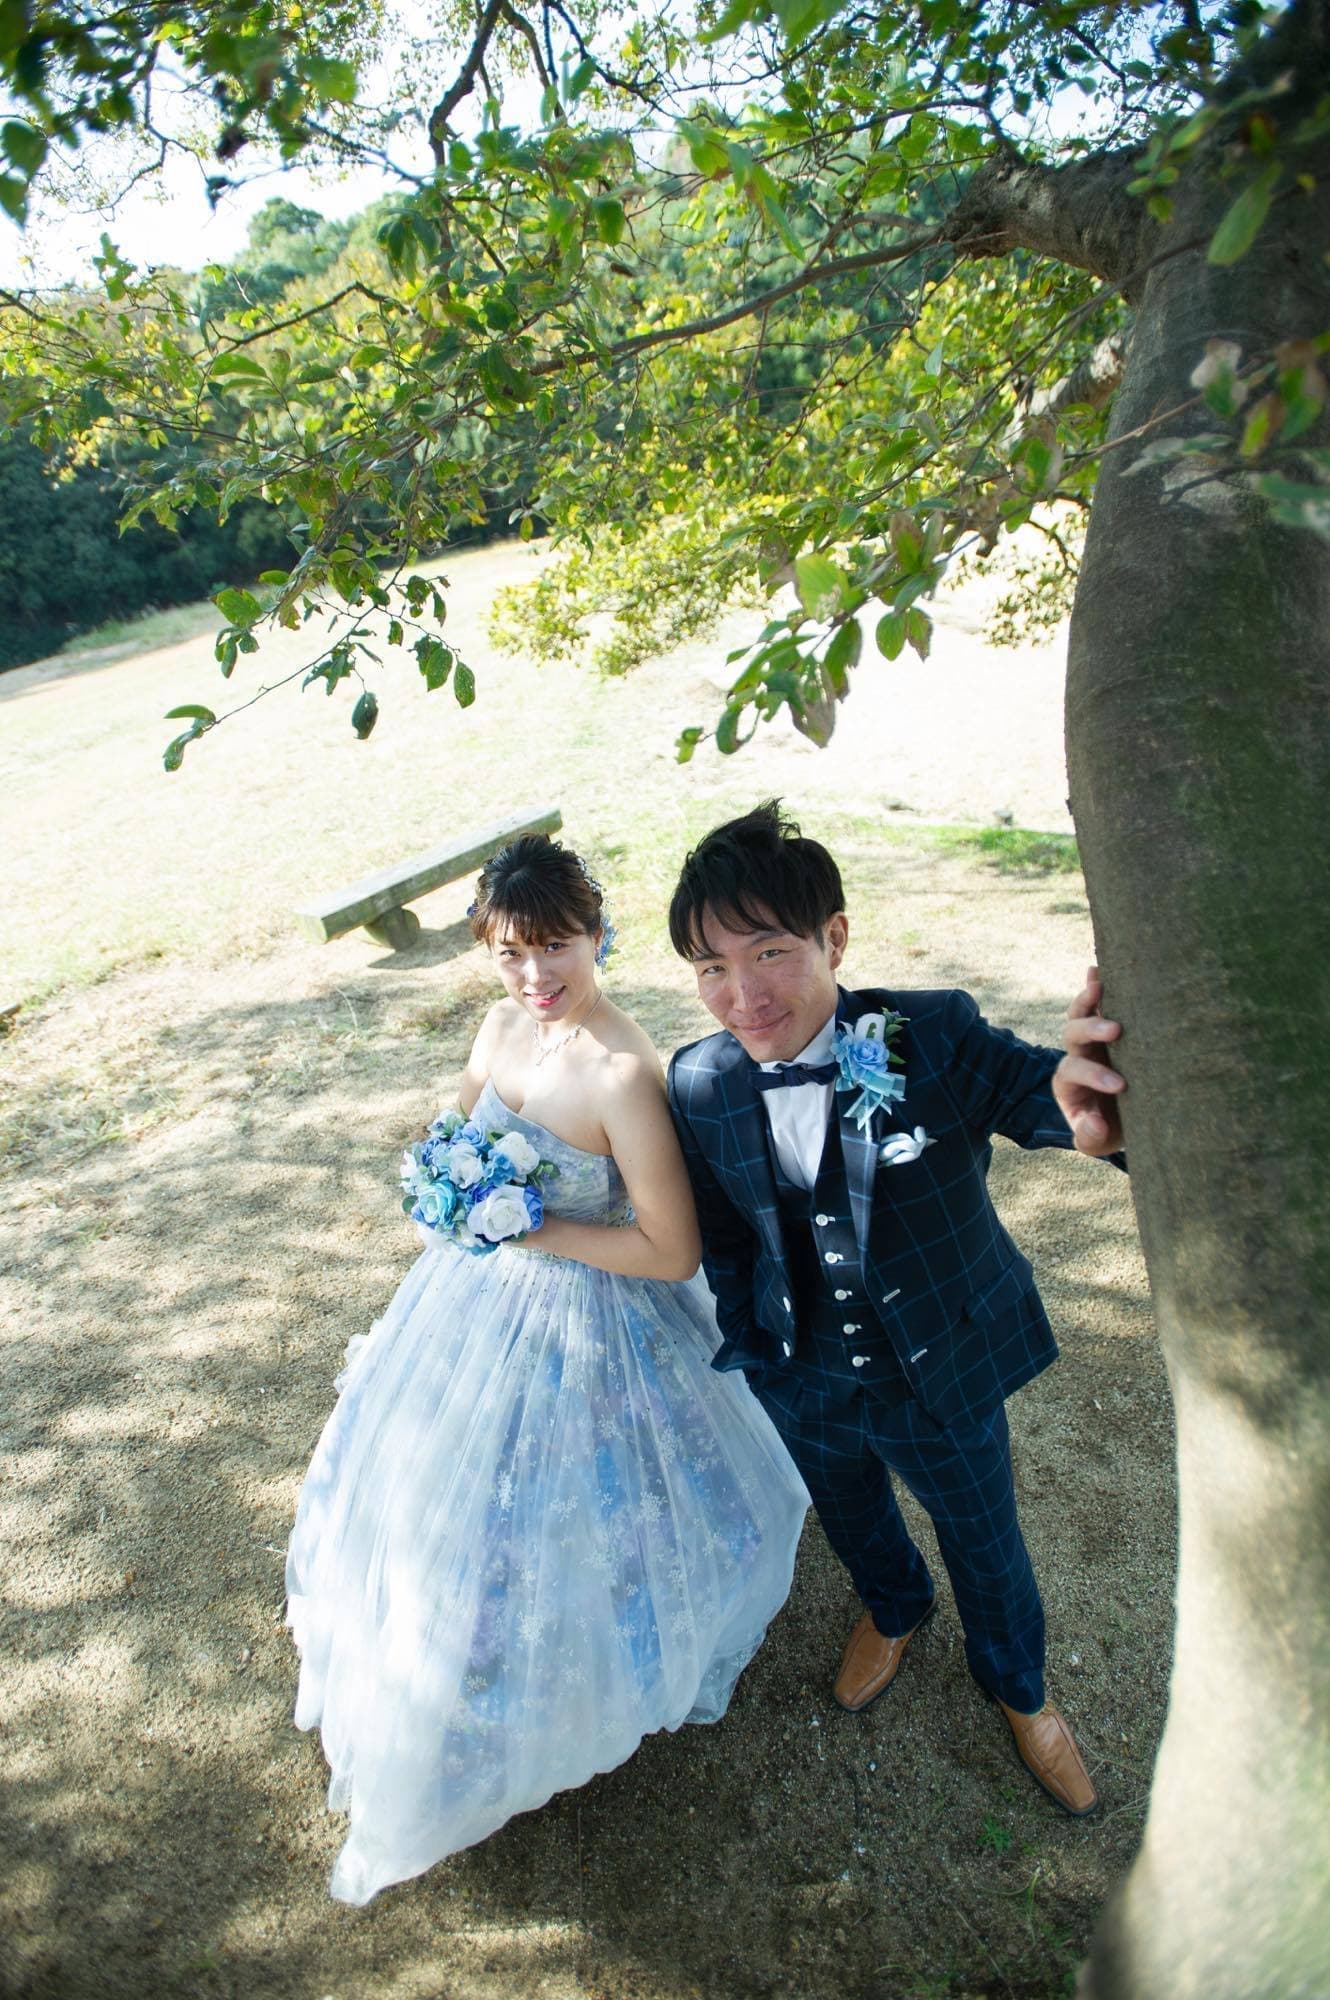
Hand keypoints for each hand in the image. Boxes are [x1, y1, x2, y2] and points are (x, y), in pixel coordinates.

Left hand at [1052, 966, 1124, 1155]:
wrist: (1120, 1116)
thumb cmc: (1111, 1129)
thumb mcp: (1098, 1141)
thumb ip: (1091, 1138)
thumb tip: (1095, 1123)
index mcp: (1068, 1082)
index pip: (1073, 1071)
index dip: (1093, 1075)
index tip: (1120, 1085)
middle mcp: (1076, 1055)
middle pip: (1072, 1035)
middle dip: (1091, 1031)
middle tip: (1116, 1031)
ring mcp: (1089, 1038)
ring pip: (1080, 1013)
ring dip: (1088, 998)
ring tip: (1100, 984)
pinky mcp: (1105, 1027)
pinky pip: (1095, 1003)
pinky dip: (1094, 985)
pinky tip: (1096, 968)